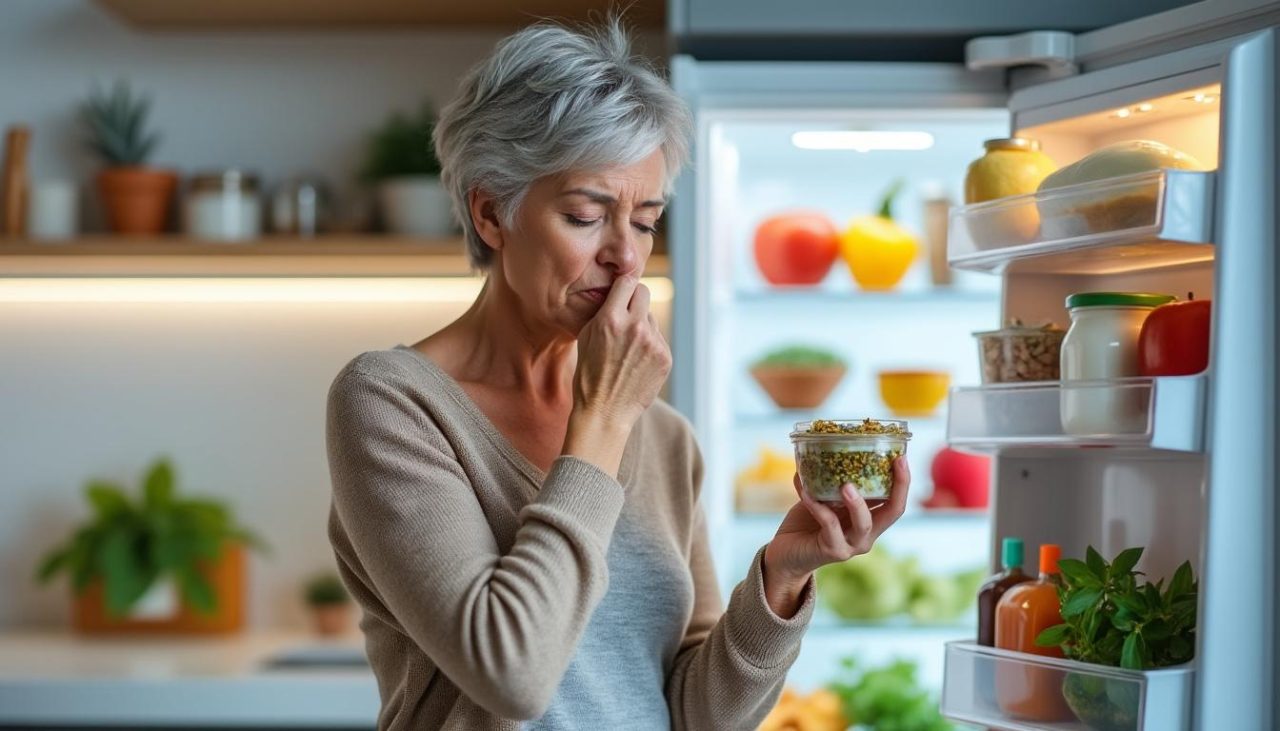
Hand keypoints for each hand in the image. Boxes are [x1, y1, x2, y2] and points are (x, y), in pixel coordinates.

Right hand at [572, 274, 670, 427]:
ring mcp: (653, 343)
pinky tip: (636, 362)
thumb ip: (603, 311)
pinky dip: (650, 346)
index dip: (623, 285)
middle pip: (644, 293)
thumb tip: (618, 292)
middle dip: (635, 299)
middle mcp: (635, 327)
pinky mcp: (665, 357)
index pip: (627, 281)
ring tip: (627, 349)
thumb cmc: (589, 373)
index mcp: (611, 318)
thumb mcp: (586, 336)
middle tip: (626, 314)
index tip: (621, 291)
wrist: (605, 411)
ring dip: (642, 326)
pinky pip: (659, 339)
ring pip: (651, 318)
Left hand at [761, 457, 910, 616]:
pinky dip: (818, 507)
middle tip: (894, 462)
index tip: (902, 456)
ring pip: (863, 524)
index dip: (903, 481)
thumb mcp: (824, 498)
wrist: (785, 553)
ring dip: (857, 503)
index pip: (895, 502)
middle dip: (898, 487)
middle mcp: (866, 534)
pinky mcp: (832, 551)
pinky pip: (829, 525)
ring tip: (846, 485)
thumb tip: (827, 448)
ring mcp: (851, 545)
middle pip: (893, 512)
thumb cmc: (807, 523)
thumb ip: (830, 482)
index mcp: (869, 520)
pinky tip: (807, 493)